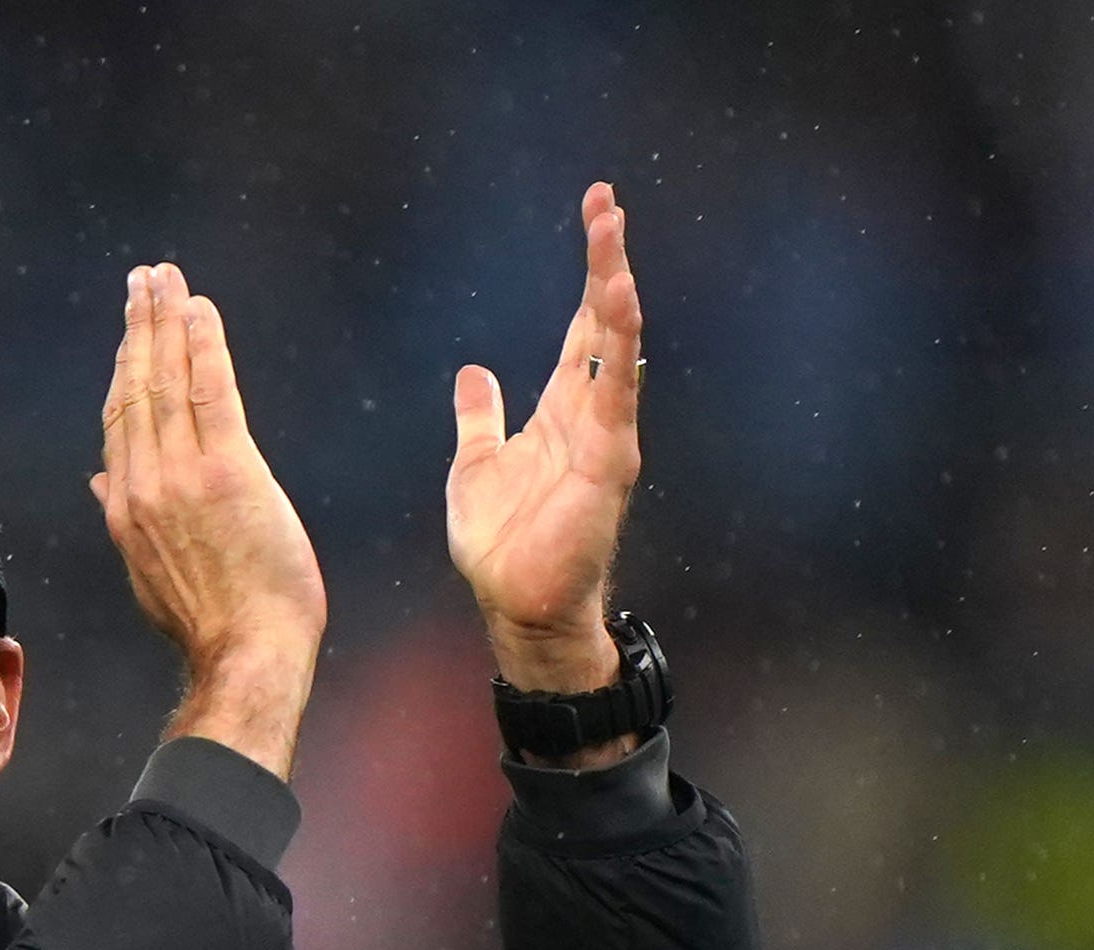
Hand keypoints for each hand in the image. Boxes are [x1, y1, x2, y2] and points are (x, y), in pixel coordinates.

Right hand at [91, 263, 327, 779]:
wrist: (246, 653)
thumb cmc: (212, 621)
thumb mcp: (149, 570)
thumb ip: (127, 517)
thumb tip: (100, 482)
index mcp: (125, 507)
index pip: (120, 418)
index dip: (125, 365)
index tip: (132, 328)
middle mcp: (144, 484)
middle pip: (136, 387)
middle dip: (140, 326)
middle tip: (145, 279)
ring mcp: (183, 476)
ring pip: (167, 380)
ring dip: (167, 322)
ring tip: (168, 280)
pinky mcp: (229, 472)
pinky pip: (211, 393)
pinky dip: (204, 346)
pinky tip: (201, 311)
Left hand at [445, 180, 643, 692]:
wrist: (516, 603)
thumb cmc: (503, 544)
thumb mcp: (476, 465)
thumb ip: (481, 419)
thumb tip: (475, 374)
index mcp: (563, 409)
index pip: (584, 326)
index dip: (590, 272)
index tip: (595, 213)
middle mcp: (592, 413)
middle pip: (605, 322)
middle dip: (607, 261)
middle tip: (606, 202)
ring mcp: (606, 436)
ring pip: (617, 348)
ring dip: (615, 290)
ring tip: (612, 236)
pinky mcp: (608, 464)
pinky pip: (617, 396)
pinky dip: (618, 350)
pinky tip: (618, 304)